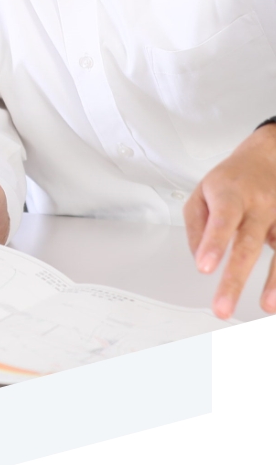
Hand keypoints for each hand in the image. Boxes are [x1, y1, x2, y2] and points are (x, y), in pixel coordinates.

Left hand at [184, 124, 275, 318]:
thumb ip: (196, 226)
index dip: (213, 244)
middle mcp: (259, 206)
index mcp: (230, 195)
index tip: (205, 267)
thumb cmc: (232, 179)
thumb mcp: (201, 192)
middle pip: (248, 244)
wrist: (268, 157)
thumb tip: (199, 258)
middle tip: (222, 307)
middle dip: (235, 279)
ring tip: (266, 306)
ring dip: (274, 281)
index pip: (221, 220)